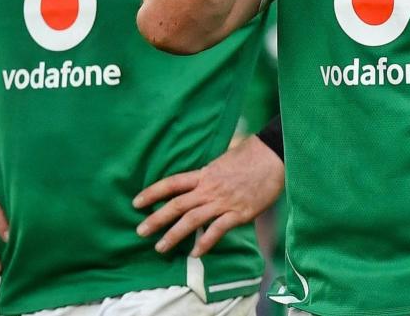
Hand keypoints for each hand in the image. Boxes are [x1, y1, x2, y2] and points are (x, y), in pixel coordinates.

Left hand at [133, 134, 284, 256]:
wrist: (273, 155)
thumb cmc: (250, 155)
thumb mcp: (223, 161)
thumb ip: (210, 175)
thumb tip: (201, 181)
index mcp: (204, 174)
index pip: (172, 183)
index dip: (152, 193)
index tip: (136, 202)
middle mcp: (209, 188)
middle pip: (176, 204)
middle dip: (156, 219)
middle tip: (140, 232)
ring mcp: (223, 202)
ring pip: (192, 220)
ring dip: (174, 234)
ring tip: (160, 247)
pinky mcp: (239, 213)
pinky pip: (217, 230)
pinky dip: (205, 242)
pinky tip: (195, 253)